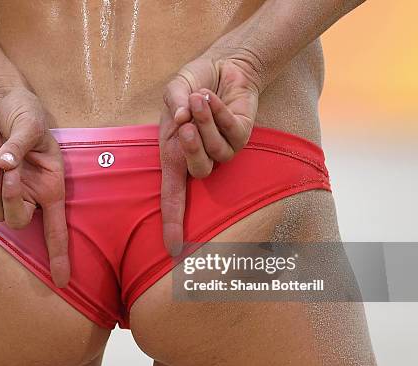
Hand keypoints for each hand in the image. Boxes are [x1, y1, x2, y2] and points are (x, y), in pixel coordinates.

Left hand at [0, 87, 69, 287]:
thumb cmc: (23, 112)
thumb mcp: (30, 122)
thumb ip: (20, 142)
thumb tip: (6, 164)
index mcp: (50, 186)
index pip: (57, 228)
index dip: (60, 255)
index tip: (61, 282)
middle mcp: (29, 195)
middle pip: (19, 222)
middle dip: (10, 201)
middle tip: (8, 173)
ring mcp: (5, 192)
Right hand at [159, 54, 261, 255]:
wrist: (222, 65)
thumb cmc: (193, 82)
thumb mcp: (174, 90)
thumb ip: (173, 102)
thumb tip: (180, 119)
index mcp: (175, 155)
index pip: (173, 196)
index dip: (173, 223)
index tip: (174, 249)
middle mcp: (199, 158)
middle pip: (198, 172)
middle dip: (191, 146)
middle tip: (184, 121)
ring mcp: (224, 150)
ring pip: (217, 153)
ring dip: (205, 121)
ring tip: (200, 97)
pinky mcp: (244, 136)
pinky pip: (233, 133)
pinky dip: (220, 111)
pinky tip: (213, 97)